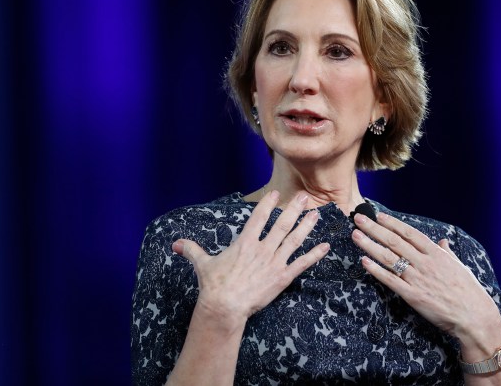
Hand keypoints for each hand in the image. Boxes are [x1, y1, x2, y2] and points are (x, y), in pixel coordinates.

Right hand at [172, 190, 329, 328]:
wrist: (224, 307)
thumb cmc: (213, 286)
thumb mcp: (202, 264)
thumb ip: (192, 250)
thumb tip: (175, 243)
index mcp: (245, 243)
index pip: (258, 218)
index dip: (268, 204)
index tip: (276, 194)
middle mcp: (262, 249)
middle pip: (281, 224)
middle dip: (294, 209)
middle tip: (304, 196)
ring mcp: (274, 262)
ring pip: (294, 240)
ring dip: (306, 226)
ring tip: (316, 215)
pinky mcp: (282, 278)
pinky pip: (302, 264)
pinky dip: (314, 255)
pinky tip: (325, 247)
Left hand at [351, 212, 500, 346]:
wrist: (474, 316)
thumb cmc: (469, 292)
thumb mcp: (459, 266)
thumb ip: (447, 253)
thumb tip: (442, 242)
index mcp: (436, 254)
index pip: (410, 233)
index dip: (393, 223)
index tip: (379, 215)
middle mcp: (425, 263)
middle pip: (395, 242)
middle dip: (374, 229)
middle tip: (359, 219)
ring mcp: (418, 279)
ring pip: (389, 258)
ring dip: (370, 245)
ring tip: (356, 236)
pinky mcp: (413, 296)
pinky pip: (390, 281)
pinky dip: (376, 270)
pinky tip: (364, 262)